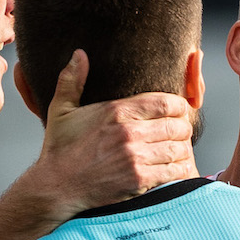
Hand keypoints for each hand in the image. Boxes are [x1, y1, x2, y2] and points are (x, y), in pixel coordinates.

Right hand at [11, 50, 197, 222]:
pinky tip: (179, 167)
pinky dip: (181, 169)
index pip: (165, 102)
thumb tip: (79, 54)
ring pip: (178, 148)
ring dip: (184, 149)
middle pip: (177, 125)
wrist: (56, 186)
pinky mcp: (139, 180)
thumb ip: (72, 80)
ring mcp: (135, 157)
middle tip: (181, 131)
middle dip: (183, 128)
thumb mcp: (61, 109)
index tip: (179, 110)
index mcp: (116, 111)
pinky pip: (174, 171)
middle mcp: (129, 132)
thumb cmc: (59, 148)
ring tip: (180, 149)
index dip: (179, 106)